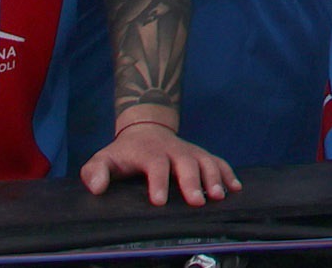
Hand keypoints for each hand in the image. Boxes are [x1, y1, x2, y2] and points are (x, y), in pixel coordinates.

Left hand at [78, 117, 235, 202]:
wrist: (145, 129)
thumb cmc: (123, 153)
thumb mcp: (103, 159)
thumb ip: (95, 172)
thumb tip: (97, 187)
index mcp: (149, 152)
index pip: (155, 165)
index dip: (158, 182)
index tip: (158, 201)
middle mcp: (173, 150)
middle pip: (186, 163)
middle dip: (193, 182)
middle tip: (197, 202)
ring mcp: (190, 151)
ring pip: (206, 161)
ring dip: (214, 178)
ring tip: (219, 196)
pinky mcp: (201, 154)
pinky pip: (218, 161)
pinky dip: (228, 173)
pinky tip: (235, 187)